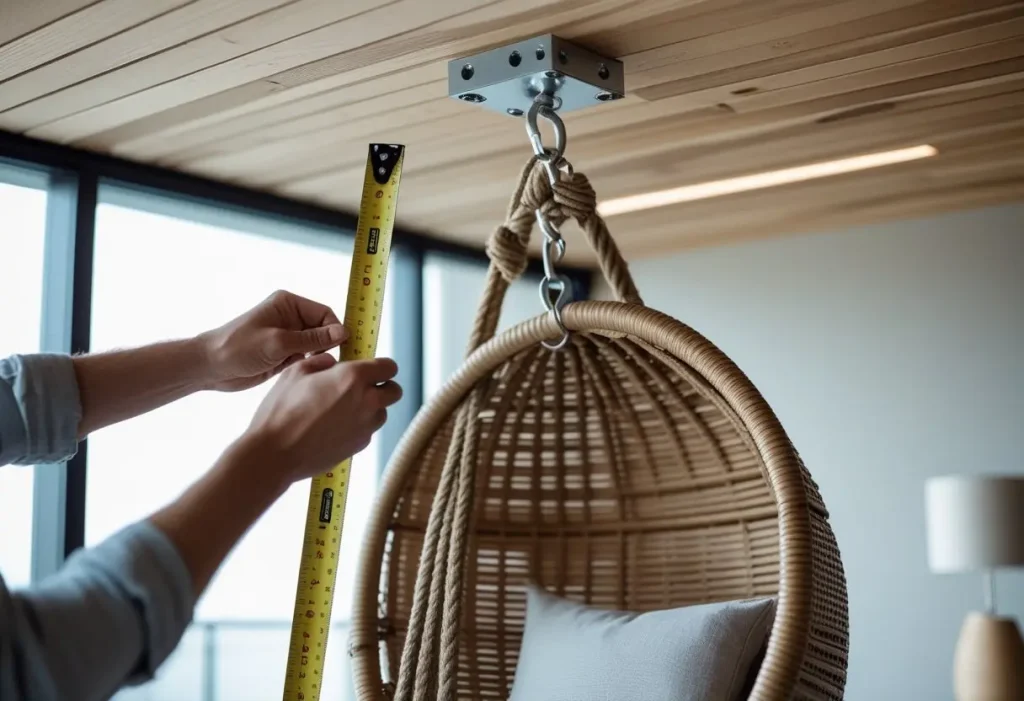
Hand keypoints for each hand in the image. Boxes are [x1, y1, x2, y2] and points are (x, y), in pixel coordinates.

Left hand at [199, 290, 347, 391]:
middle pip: (324, 329)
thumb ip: (313, 339)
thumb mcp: (279, 342)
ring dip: (320, 358)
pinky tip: (308, 375)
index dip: (335, 330)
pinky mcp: (284, 354)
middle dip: (329, 345)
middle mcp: (291, 318)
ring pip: (317, 346)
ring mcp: (288, 337)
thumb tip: (343, 333)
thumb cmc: (239, 347)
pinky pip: (307, 358)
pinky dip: (310, 366)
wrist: (211, 367)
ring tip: (319, 371)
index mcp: (289, 304)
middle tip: (333, 363)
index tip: (342, 348)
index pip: (324, 313)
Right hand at [244, 353, 402, 482]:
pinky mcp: (360, 446)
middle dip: (382, 386)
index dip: (380, 366)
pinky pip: (368, 430)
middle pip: (394, 391)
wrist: (274, 453)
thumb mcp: (296, 372)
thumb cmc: (282, 411)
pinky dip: (358, 426)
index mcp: (354, 378)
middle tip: (360, 387)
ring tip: (342, 408)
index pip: (389, 366)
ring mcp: (366, 426)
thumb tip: (332, 362)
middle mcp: (367, 402)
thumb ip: (321, 361)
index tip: (369, 368)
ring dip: (371, 408)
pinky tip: (334, 426)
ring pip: (382, 412)